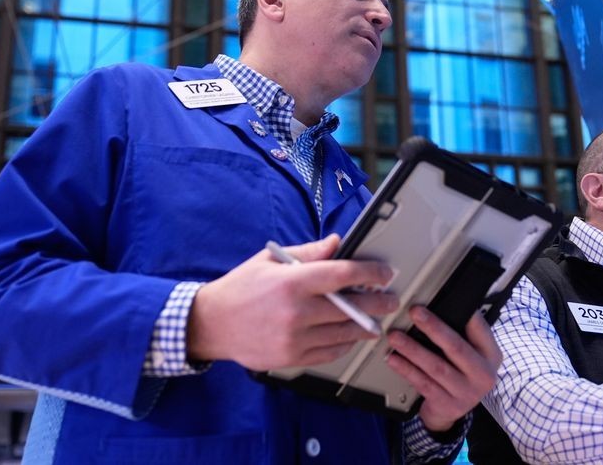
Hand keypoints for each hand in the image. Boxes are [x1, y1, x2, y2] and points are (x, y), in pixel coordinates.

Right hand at [187, 234, 397, 369]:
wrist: (211, 325)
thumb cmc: (240, 289)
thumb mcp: (270, 260)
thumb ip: (308, 253)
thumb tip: (337, 243)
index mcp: (292, 282)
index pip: (343, 275)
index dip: (371, 273)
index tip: (384, 273)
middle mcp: (296, 312)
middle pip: (352, 308)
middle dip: (378, 302)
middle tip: (390, 299)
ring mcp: (295, 338)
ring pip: (345, 333)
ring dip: (365, 325)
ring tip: (375, 318)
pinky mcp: (292, 359)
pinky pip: (331, 353)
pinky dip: (344, 343)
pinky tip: (349, 335)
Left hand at [385, 309, 502, 432]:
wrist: (452, 412)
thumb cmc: (459, 374)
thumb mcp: (471, 355)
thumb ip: (463, 334)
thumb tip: (442, 306)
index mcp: (491, 355)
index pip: (480, 329)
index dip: (466, 315)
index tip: (447, 299)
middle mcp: (483, 374)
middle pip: (456, 347)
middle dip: (433, 327)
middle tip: (415, 312)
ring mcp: (467, 393)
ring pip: (436, 367)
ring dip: (413, 349)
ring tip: (396, 336)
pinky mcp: (448, 405)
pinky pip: (423, 383)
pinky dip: (406, 369)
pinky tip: (394, 359)